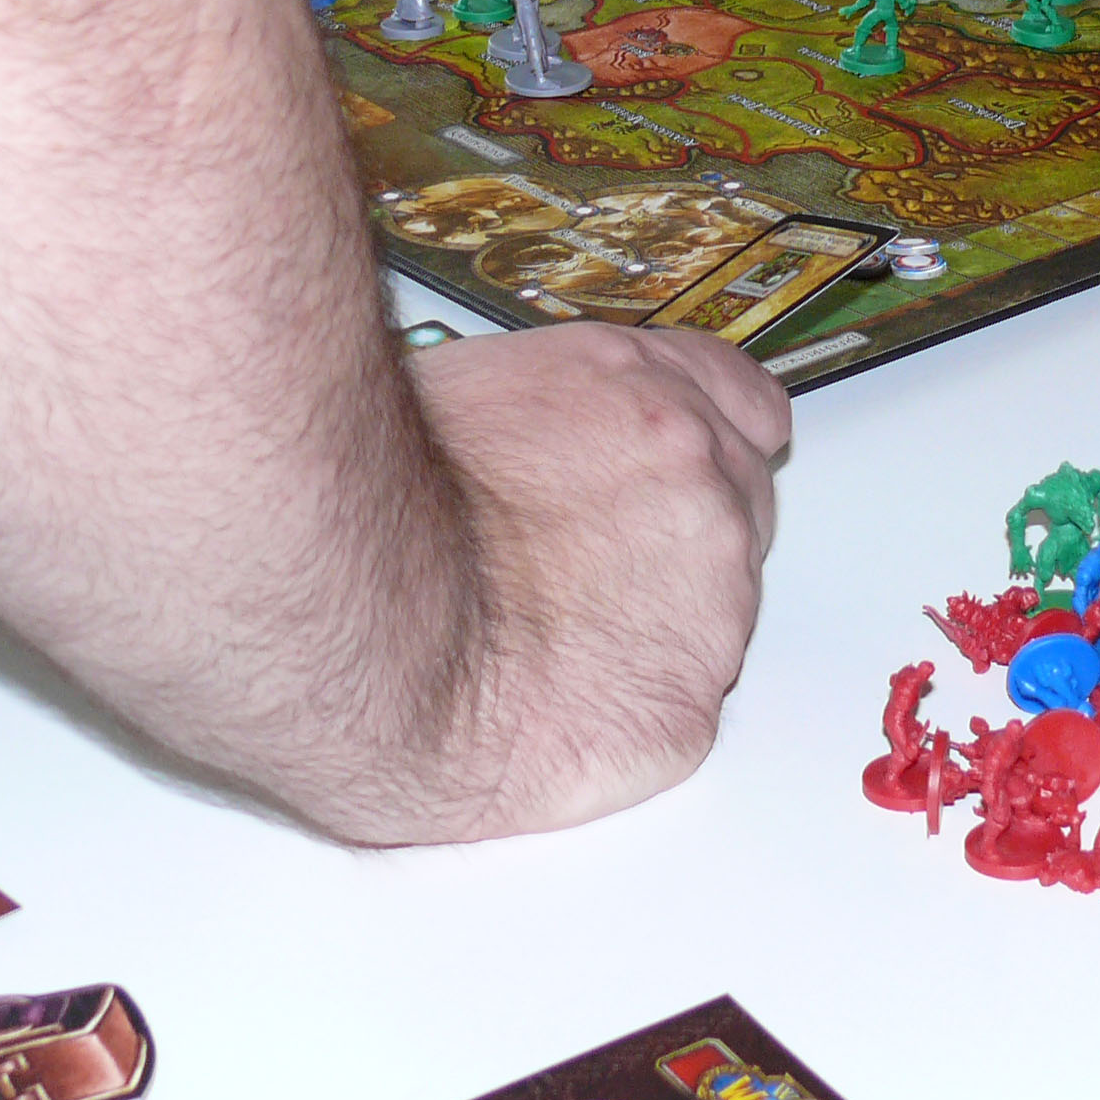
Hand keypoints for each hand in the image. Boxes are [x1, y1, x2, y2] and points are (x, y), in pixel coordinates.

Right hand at [404, 322, 788, 834]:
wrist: (350, 612)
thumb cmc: (374, 503)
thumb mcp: (478, 384)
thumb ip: (567, 412)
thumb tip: (560, 436)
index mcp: (653, 395)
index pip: (749, 410)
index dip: (708, 448)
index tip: (679, 476)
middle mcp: (700, 485)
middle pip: (738, 514)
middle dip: (672, 544)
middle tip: (576, 574)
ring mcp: (708, 600)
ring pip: (711, 620)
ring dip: (650, 631)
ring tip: (535, 639)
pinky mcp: (681, 708)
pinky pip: (676, 712)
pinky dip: (624, 714)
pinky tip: (547, 697)